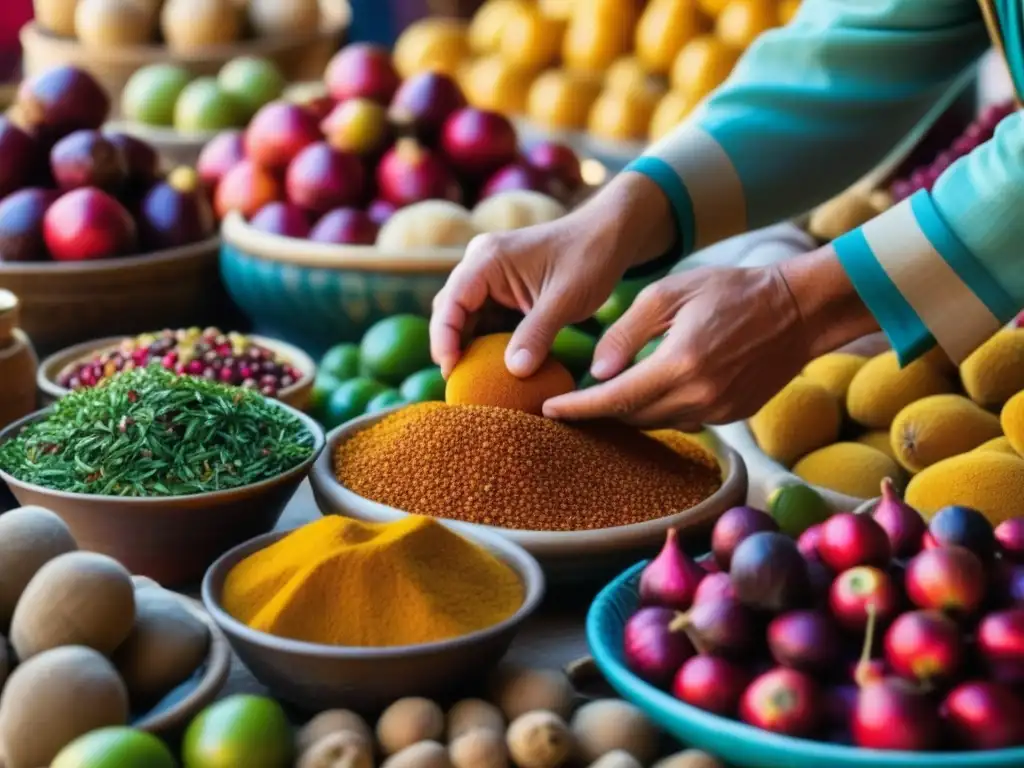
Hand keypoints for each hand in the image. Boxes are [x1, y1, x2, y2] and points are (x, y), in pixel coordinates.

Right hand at [430, 173, 675, 377]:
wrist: (611, 235)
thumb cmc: (590, 257)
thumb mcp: (565, 299)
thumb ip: (537, 334)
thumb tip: (513, 372)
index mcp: (487, 259)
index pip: (450, 303)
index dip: (444, 339)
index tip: (451, 371)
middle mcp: (481, 265)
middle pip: (450, 311)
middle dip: (451, 346)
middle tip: (460, 384)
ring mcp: (490, 277)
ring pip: (466, 318)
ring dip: (469, 347)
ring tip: (474, 382)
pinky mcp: (503, 290)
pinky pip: (486, 319)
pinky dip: (488, 342)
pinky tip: (494, 368)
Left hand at [543, 246, 877, 428]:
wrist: (799, 309)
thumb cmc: (731, 290)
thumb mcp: (669, 294)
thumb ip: (627, 331)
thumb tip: (596, 369)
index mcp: (679, 364)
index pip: (614, 399)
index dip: (578, 408)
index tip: (548, 410)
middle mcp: (699, 396)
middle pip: (631, 418)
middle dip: (597, 413)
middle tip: (568, 402)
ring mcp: (719, 411)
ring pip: (656, 424)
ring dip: (627, 414)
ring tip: (601, 399)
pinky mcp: (733, 415)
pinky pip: (683, 421)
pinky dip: (659, 411)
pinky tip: (647, 394)